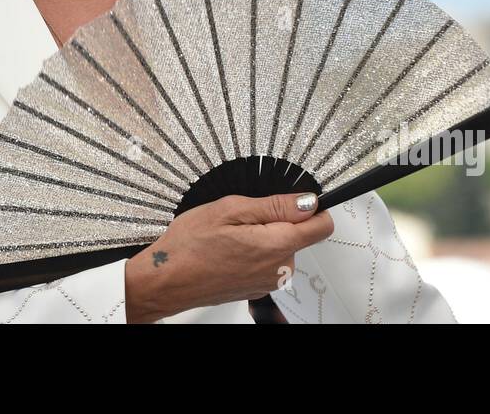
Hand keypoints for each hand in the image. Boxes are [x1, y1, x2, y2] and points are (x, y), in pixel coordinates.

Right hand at [124, 192, 333, 322]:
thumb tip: (307, 202)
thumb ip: (275, 206)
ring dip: (264, 237)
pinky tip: (228, 250)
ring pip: (281, 248)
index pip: (322, 225)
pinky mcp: (256, 288)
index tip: (294, 200)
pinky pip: (267, 263)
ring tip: (231, 235)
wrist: (166, 280)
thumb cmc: (190, 245)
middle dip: (278, 221)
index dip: (312, 207)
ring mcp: (267, 282)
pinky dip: (253, 253)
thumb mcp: (231, 209)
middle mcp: (279, 269)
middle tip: (242, 218)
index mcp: (277, 245)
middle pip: (299, 235)